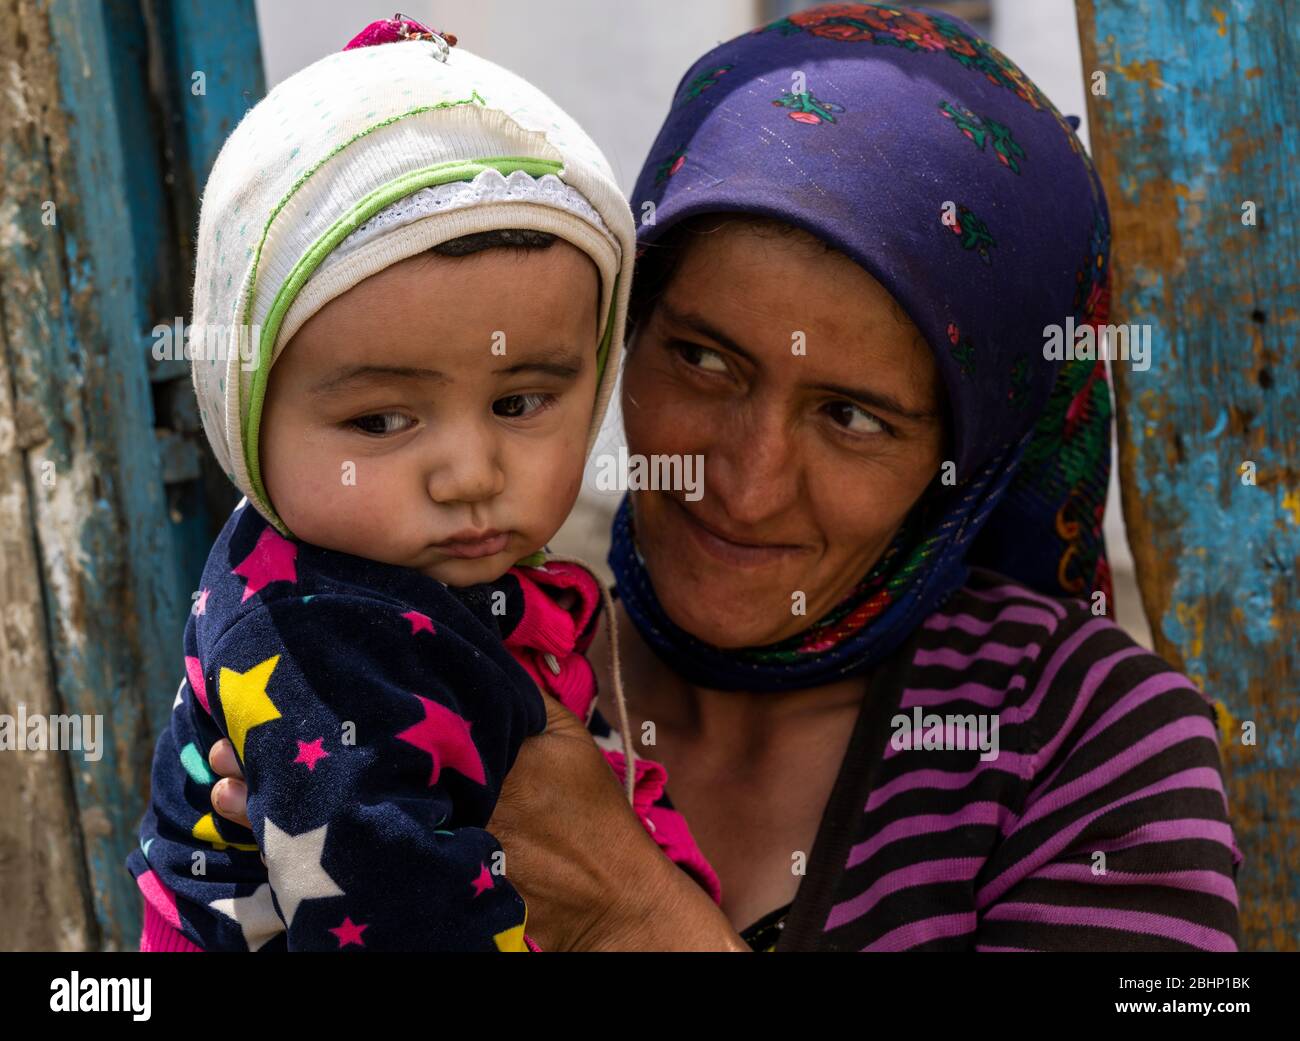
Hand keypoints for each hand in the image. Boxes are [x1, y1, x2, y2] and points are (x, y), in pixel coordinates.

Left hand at [206, 698, 745, 949]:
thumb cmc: (585, 808)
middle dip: (283, 761)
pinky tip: (265, 845)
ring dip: (275, 813)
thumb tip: (474, 630)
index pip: (384, 726)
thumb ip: (516, 683)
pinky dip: (304, 855)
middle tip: (228, 740)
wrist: (605, 895)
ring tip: (226, 790)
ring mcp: (427, 855)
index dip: (326, 707)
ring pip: (334, 828)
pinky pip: (352, 868)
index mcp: (470, 757)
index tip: (281, 685)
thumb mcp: (561, 730)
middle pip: (344, 777)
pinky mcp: (422, 891)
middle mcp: (438, 806)